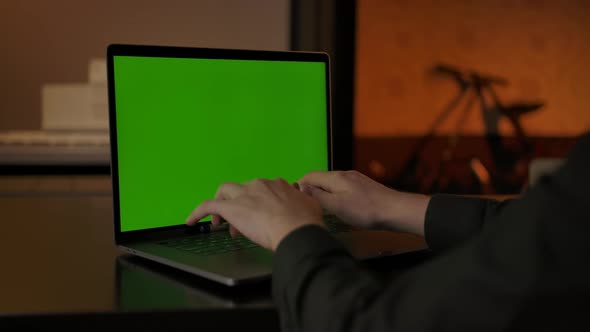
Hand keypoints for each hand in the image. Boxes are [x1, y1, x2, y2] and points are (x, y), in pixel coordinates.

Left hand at [185, 178, 323, 250]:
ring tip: (220, 222)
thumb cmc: (305, 223)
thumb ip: (303, 201)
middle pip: (241, 190)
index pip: (261, 190)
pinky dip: (197, 212)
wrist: (295, 230)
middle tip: (240, 225)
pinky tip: (191, 221)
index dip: (257, 205)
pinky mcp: (230, 207)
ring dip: (221, 206)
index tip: (259, 218)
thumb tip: (304, 199)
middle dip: (239, 205)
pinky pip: (208, 205)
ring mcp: (244, 194)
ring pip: (224, 192)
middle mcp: (259, 185)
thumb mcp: (310, 206)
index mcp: (277, 185)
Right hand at [298, 170, 429, 235]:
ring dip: (323, 193)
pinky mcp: (364, 187)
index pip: (310, 176)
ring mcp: (355, 179)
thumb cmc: (365, 211)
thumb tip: (300, 187)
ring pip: (332, 184)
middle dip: (310, 190)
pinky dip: (335, 195)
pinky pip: (342, 188)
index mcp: (335, 177)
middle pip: (321, 179)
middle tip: (305, 206)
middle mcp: (344, 174)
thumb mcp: (337, 206)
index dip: (299, 186)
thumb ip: (318, 196)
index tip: (294, 199)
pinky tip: (338, 206)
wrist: (396, 211)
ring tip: (319, 208)